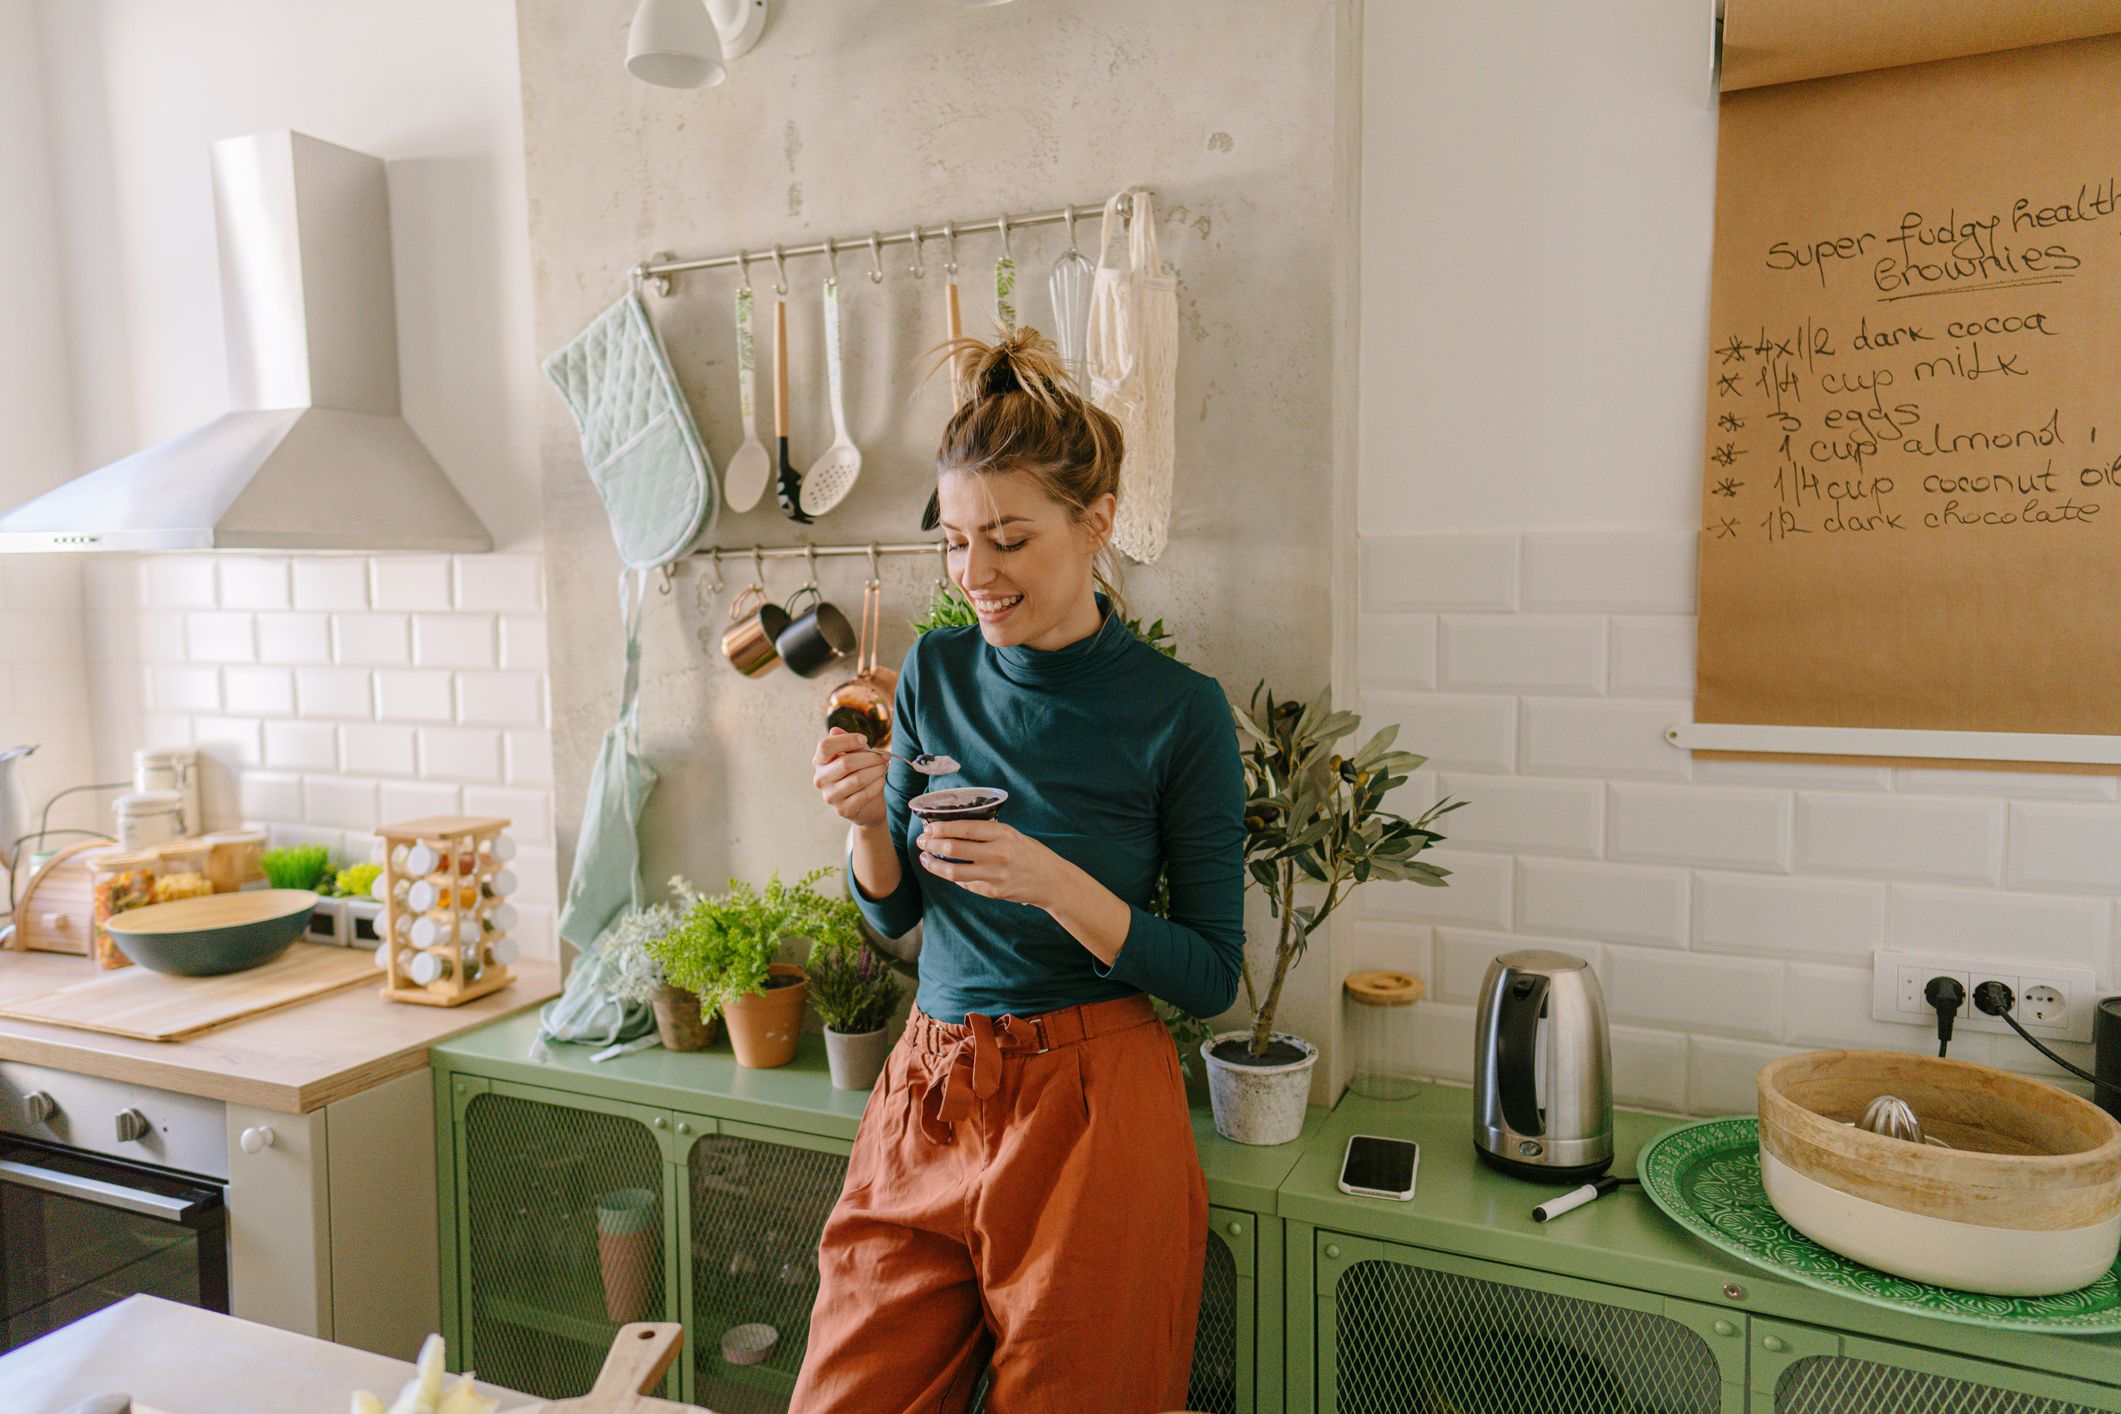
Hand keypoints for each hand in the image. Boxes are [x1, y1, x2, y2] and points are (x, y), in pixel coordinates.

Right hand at [813, 728, 886, 828]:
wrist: (866, 806)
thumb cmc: (859, 774)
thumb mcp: (855, 755)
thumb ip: (847, 743)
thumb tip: (835, 730)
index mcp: (819, 761)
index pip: (825, 746)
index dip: (847, 740)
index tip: (864, 740)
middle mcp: (820, 779)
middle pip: (846, 762)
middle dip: (871, 757)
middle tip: (885, 756)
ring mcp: (830, 796)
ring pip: (858, 779)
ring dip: (877, 770)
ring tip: (884, 767)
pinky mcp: (843, 810)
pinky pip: (864, 794)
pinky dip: (877, 785)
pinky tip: (881, 780)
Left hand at [915, 819, 1066, 906]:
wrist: (1051, 881)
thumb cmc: (1031, 854)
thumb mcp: (1012, 835)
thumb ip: (988, 833)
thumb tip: (956, 829)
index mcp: (1003, 834)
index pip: (965, 828)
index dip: (942, 828)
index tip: (929, 827)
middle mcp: (997, 854)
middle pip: (954, 849)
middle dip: (932, 844)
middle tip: (922, 841)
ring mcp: (994, 875)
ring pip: (954, 871)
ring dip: (935, 865)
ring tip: (925, 858)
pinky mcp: (993, 891)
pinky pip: (966, 884)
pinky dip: (953, 876)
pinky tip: (945, 870)